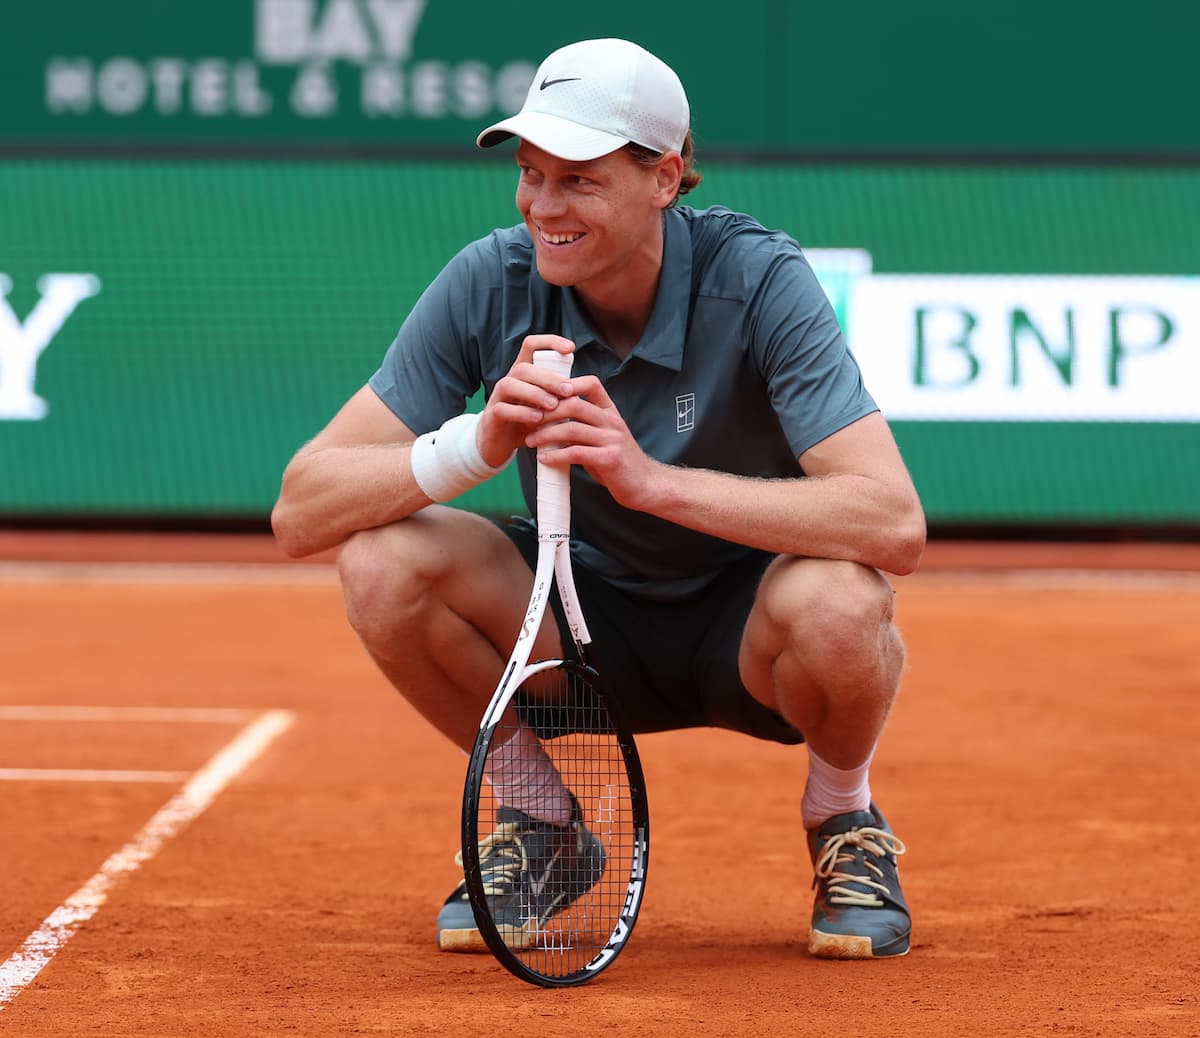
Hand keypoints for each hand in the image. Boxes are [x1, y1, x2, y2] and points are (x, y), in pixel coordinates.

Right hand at [476, 335, 576, 467]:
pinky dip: (522, 413)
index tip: (570, 348)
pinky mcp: (492, 416)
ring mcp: (498, 397)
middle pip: (524, 368)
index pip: (531, 345)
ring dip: (534, 393)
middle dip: (548, 377)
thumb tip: (585, 387)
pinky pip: (503, 409)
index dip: (550, 342)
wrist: (500, 444)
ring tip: (553, 405)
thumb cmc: (527, 422)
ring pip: (510, 384)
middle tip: (567, 390)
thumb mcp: (545, 405)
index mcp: (523, 373)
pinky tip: (538, 419)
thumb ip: (559, 395)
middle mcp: (509, 380)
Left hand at [524, 374, 659, 510]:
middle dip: (547, 411)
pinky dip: (556, 455)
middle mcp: (613, 422)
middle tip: (529, 420)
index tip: (545, 396)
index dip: (567, 384)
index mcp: (611, 412)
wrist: (645, 485)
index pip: (591, 384)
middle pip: (574, 403)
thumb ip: (585, 427)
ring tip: (530, 441)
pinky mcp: (610, 459)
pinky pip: (576, 452)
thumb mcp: (604, 438)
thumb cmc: (619, 463)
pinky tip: (544, 459)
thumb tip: (552, 421)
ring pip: (572, 428)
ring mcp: (612, 440)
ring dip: (546, 434)